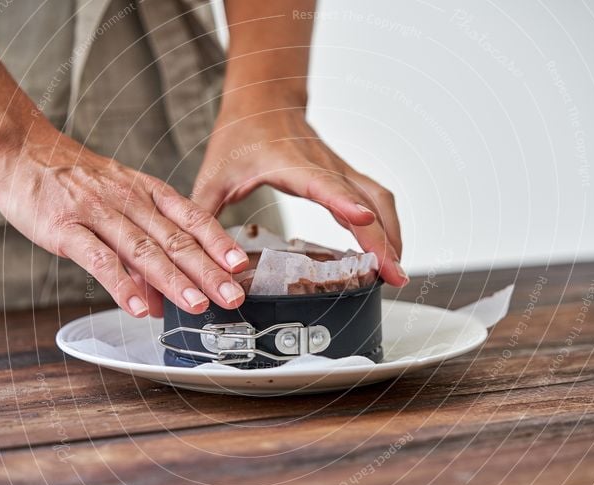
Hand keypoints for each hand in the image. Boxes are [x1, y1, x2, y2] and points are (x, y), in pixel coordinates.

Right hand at [0, 124, 249, 316]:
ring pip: (143, 250)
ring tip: (196, 306)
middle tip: (232, 297)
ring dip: (173, 281)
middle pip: (176, 239)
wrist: (21, 149)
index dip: (219, 243)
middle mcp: (129, 200)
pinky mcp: (65, 227)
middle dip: (208, 271)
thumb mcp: (119, 199)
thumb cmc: (74, 179)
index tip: (241, 266)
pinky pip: (98, 259)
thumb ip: (142, 244)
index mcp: (147, 191)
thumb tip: (162, 293)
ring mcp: (98, 213)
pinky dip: (119, 284)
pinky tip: (137, 308)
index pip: (192, 218)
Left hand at [192, 97, 407, 286]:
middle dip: (383, 239)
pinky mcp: (344, 177)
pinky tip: (388, 251)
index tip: (364, 219)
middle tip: (393, 275)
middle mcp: (322, 166)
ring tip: (395, 271)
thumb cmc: (240, 133)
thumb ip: (203, 214)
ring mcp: (338, 170)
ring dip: (392, 234)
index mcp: (290, 164)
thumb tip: (198, 256)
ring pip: (377, 199)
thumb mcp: (213, 175)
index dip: (344, 202)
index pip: (323, 183)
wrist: (262, 101)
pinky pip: (375, 200)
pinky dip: (387, 226)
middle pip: (363, 200)